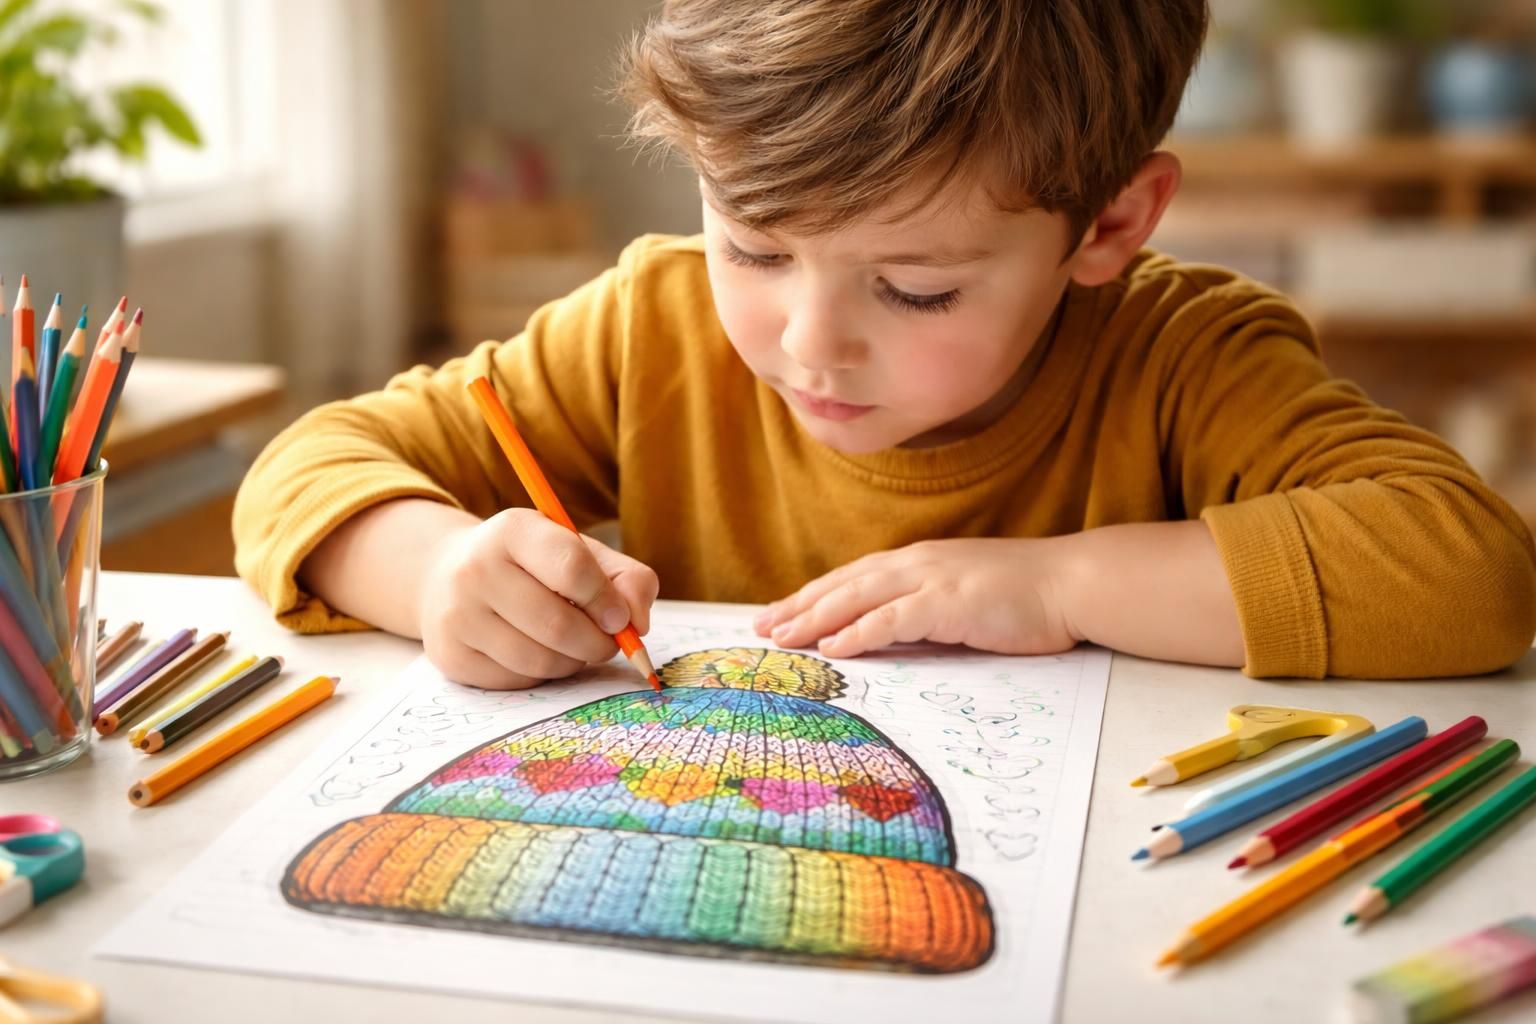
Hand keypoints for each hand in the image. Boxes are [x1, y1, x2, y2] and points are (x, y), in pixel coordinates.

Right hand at [418, 508, 659, 688]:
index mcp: (513, 530)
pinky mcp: (451, 656)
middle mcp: (475, 569)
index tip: (621, 618)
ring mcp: (457, 615)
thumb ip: (626, 579)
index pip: (571, 567)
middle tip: (607, 642)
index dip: (606, 600)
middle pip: (558, 624)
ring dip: (573, 662)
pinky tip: (539, 652)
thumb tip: (637, 624)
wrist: (449, 576)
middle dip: (597, 643)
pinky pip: (518, 681)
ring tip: (575, 646)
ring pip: (540, 660)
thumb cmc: (532, 564)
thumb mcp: (580, 552)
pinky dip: (542, 675)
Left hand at [753, 538, 1081, 658]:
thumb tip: (885, 637)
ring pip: (858, 597)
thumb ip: (922, 613)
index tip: (778, 614)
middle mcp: (917, 564)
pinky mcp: (950, 602)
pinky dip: (859, 631)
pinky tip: (832, 647)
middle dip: (799, 606)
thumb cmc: (1023, 597)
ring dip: (815, 618)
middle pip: (844, 584)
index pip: (852, 579)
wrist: (1070, 583)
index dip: (812, 596)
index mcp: (918, 563)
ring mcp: (933, 579)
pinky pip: (893, 619)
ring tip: (782, 638)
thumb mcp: (961, 600)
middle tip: (760, 628)